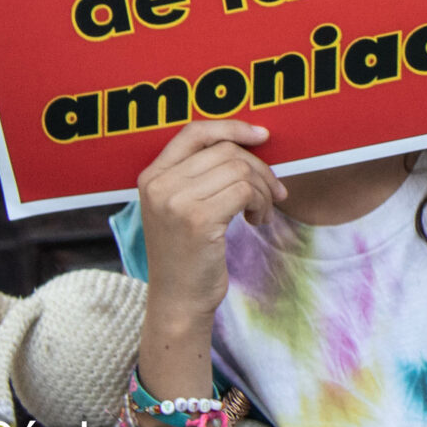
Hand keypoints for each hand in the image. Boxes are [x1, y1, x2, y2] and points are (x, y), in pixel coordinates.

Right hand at [134, 121, 285, 328]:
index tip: (263, 136)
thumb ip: (202, 172)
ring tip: (262, 212)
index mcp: (152, 176)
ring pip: (240, 170)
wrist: (178, 300)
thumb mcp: (183, 206)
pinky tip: (257, 222)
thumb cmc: (189, 252)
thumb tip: (253, 138)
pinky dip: (262, 203)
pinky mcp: (198, 220)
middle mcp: (159, 185)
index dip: (232, 127)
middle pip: (226, 151)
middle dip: (259, 169)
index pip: (194, 131)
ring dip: (263, 190)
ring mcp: (175, 202)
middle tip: (274, 193)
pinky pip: (246, 191)